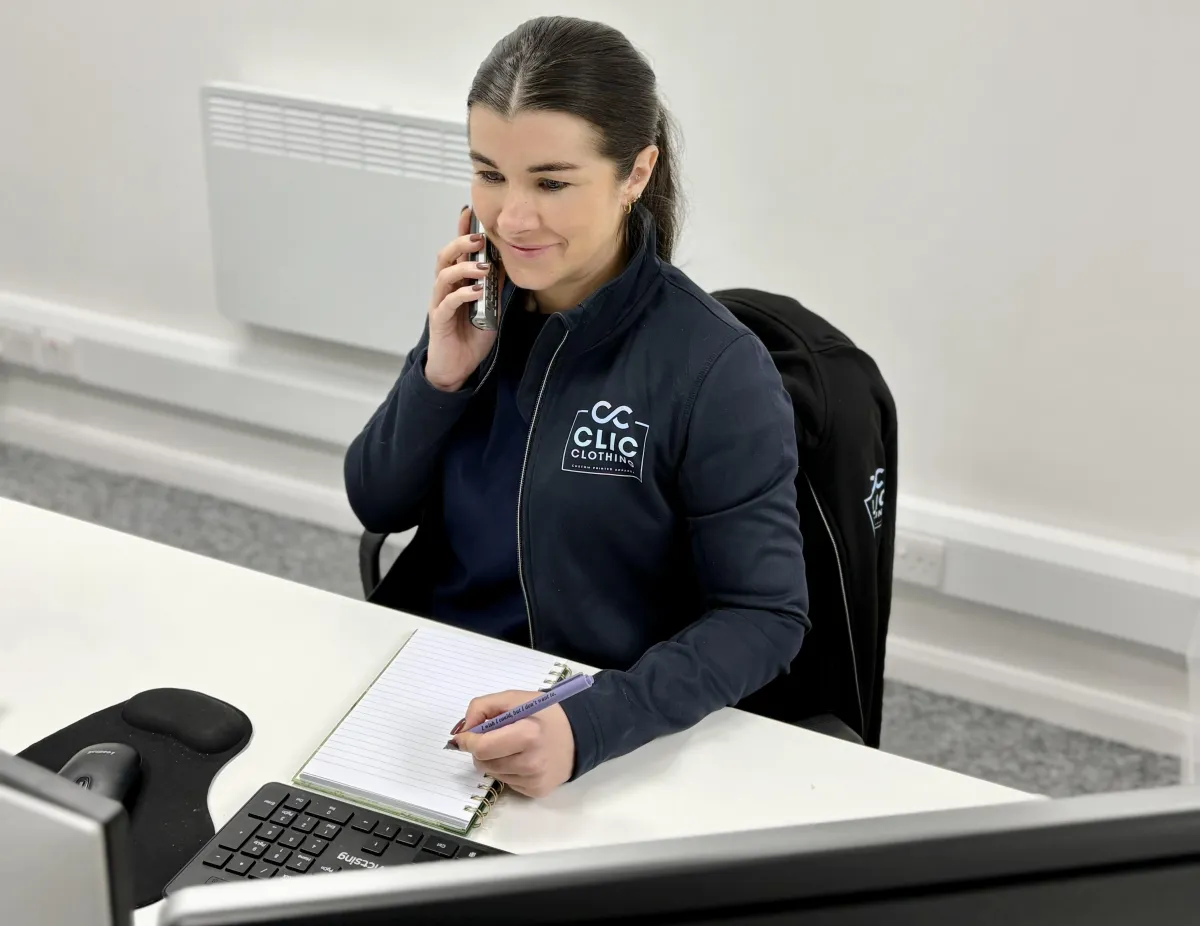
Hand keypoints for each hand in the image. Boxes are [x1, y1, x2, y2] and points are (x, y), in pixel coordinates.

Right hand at [424, 206, 503, 391]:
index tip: (469, 213)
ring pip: (444, 276)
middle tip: (479, 238)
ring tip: (483, 266)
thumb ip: (493, 287)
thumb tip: (504, 265)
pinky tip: (477, 291)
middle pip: (444, 257)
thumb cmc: (470, 337)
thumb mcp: (489, 308)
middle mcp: (445, 290)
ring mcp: (440, 304)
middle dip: (460, 243)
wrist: (456, 367)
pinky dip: (463, 294)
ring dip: (464, 267)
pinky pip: (448, 302)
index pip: (457, 252)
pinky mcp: (439, 321)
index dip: (461, 231)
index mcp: (456, 283)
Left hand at [451, 690, 575, 797]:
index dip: (468, 741)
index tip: (465, 736)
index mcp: (528, 735)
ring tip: (512, 746)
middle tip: (493, 737)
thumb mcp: (516, 698)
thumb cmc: (546, 713)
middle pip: (484, 763)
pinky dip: (508, 770)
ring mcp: (535, 780)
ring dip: (494, 760)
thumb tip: (462, 730)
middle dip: (480, 749)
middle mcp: (532, 762)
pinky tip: (523, 758)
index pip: (482, 747)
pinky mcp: (537, 791)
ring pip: (493, 773)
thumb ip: (483, 707)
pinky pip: (507, 783)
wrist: (581, 733)